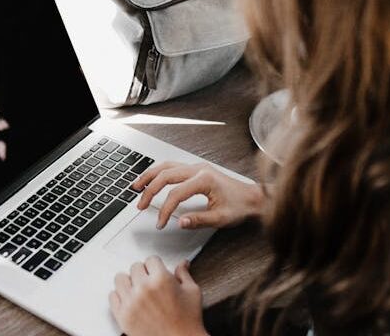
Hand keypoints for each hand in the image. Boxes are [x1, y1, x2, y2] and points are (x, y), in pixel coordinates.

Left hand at [109, 256, 208, 335]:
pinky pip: (112, 296)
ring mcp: (131, 302)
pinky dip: (119, 296)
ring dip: (129, 282)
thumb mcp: (192, 293)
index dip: (156, 266)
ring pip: (120, 278)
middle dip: (143, 273)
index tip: (157, 271)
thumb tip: (182, 263)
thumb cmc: (188, 321)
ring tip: (137, 289)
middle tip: (150, 282)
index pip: (151, 259)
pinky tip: (129, 300)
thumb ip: (184, 275)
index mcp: (161, 279)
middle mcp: (144, 288)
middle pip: (135, 267)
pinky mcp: (122, 315)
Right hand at [132, 162, 264, 228]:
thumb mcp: (221, 218)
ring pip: (166, 166)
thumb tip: (180, 222)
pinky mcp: (196, 169)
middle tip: (140, 205)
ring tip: (136, 186)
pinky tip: (151, 179)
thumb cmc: (241, 206)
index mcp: (204, 179)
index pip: (175, 194)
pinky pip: (172, 166)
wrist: (253, 197)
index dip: (165, 210)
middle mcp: (198, 169)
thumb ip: (199, 220)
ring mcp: (197, 167)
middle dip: (149, 191)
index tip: (160, 223)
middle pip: (165, 175)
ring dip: (149, 176)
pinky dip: (158, 173)